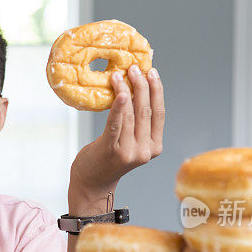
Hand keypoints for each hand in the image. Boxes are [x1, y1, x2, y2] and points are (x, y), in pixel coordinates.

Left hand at [68, 66, 164, 213]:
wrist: (92, 183)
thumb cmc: (108, 158)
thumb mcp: (129, 142)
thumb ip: (135, 123)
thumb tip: (134, 88)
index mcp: (154, 147)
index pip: (159, 113)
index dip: (157, 90)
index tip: (152, 72)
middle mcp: (145, 151)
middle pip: (146, 111)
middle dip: (142, 86)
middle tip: (135, 68)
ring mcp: (129, 152)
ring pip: (131, 115)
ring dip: (125, 91)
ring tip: (119, 75)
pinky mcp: (111, 151)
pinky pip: (116, 124)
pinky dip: (118, 107)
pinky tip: (119, 93)